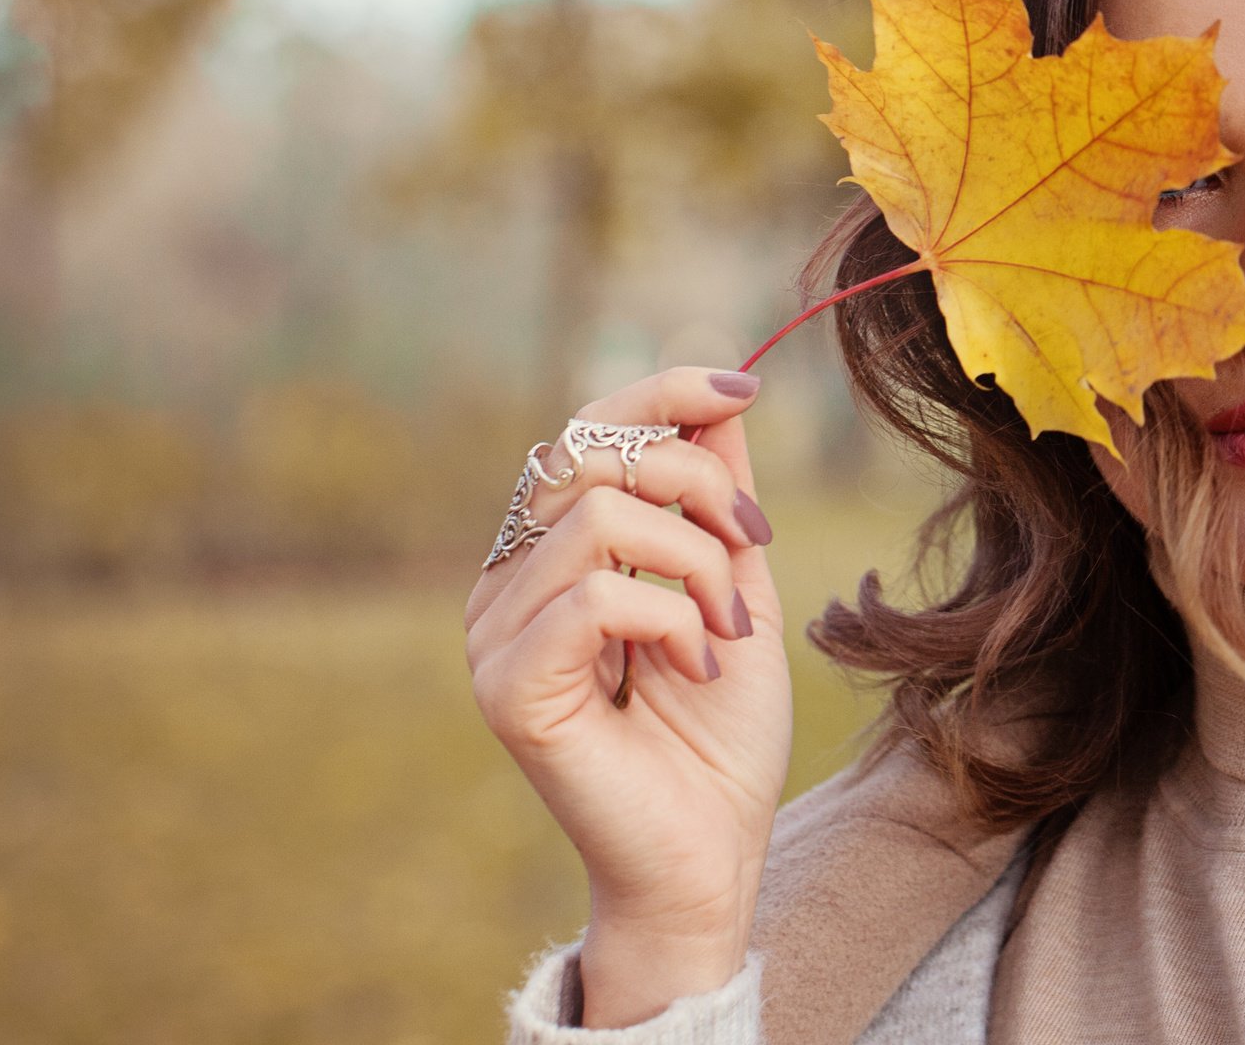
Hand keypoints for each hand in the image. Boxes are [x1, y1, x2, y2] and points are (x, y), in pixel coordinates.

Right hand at [464, 366, 792, 1025]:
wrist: (712, 855)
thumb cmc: (720, 735)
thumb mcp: (737, 584)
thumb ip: (717, 494)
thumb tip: (722, 389)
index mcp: (550, 553)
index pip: (585, 427)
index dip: (662, 390)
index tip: (742, 389)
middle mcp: (506, 583)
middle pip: (591, 451)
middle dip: (698, 485)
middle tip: (750, 555)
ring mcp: (494, 635)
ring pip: (600, 516)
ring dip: (696, 564)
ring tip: (724, 628)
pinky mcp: (507, 688)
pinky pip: (595, 597)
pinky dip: (670, 619)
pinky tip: (694, 666)